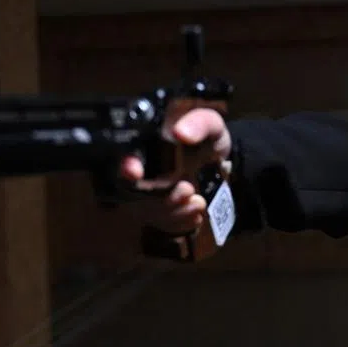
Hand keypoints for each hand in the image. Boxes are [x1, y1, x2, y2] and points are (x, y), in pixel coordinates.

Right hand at [118, 107, 231, 234]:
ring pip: (149, 211)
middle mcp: (142, 170)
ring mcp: (149, 193)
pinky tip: (195, 215)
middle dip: (160, 198)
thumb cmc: (209, 137)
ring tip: (198, 203)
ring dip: (174, 212)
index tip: (134, 172)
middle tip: (188, 190)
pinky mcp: (161, 211)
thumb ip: (197, 123)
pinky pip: (162, 223)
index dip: (124, 166)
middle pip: (135, 192)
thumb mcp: (209, 123)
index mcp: (147, 144)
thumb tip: (180, 132)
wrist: (223, 160)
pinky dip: (180, 223)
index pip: (125, 157)